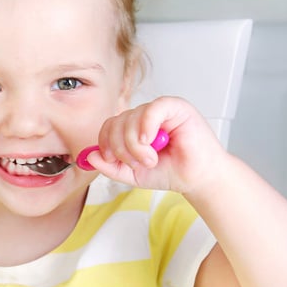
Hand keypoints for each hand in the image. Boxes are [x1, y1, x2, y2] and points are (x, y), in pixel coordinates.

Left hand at [85, 96, 227, 193]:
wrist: (196, 178)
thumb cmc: (169, 172)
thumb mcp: (131, 175)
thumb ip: (110, 167)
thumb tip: (90, 156)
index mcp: (133, 128)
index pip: (109, 126)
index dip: (105, 143)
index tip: (113, 160)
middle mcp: (144, 116)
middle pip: (117, 122)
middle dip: (122, 148)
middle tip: (138, 164)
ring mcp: (159, 110)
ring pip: (131, 118)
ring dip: (136, 145)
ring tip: (151, 159)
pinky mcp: (176, 107)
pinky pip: (153, 109)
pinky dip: (147, 127)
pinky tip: (151, 141)